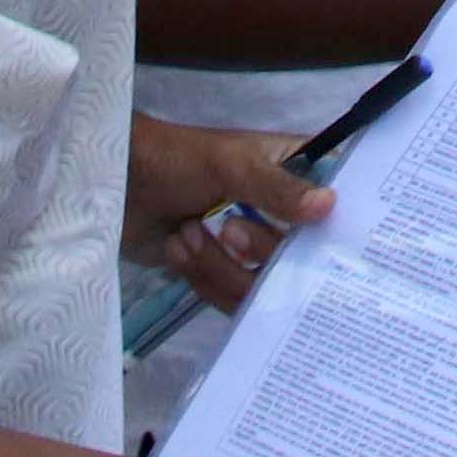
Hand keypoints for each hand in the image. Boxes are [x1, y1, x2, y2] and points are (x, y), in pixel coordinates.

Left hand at [125, 115, 327, 314]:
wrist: (114, 184)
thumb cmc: (176, 158)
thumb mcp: (230, 166)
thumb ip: (279, 188)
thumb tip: (329, 207)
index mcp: (293, 172)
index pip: (338, 200)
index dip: (342, 224)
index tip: (339, 242)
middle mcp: (280, 212)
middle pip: (303, 257)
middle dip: (259, 248)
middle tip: (227, 230)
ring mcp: (250, 246)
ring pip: (264, 283)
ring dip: (220, 264)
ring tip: (187, 234)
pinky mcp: (221, 271)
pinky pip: (232, 297)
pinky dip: (202, 277)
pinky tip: (177, 249)